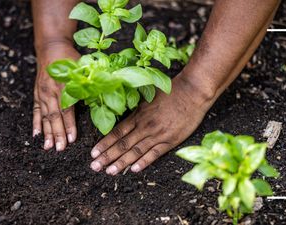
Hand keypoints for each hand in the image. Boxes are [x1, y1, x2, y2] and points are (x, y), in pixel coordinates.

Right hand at [33, 41, 79, 150]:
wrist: (51, 47)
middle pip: (54, 116)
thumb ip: (89, 85)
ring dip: (46, 132)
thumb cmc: (70, 58)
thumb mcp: (82, 68)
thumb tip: (100, 99)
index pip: (67, 110)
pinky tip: (35, 135)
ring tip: (48, 147)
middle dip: (57, 134)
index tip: (72, 139)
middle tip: (60, 149)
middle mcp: (50, 91)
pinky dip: (35, 123)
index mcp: (64, 85)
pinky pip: (36, 111)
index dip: (70, 125)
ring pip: (44, 116)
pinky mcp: (37, 93)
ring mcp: (42, 93)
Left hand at [89, 74, 215, 174]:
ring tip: (109, 172)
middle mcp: (144, 126)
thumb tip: (122, 113)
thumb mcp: (147, 97)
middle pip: (122, 144)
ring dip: (121, 162)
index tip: (93, 153)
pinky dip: (144, 162)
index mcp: (138, 115)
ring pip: (135, 151)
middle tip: (95, 167)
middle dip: (107, 157)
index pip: (116, 132)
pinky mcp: (170, 141)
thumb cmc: (170, 91)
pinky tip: (134, 170)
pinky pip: (155, 154)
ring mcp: (157, 135)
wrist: (192, 92)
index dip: (104, 144)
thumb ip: (135, 109)